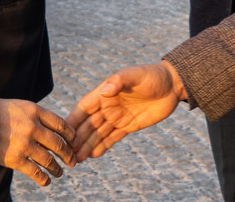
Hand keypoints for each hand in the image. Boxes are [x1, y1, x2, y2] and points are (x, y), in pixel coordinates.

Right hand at [0, 98, 74, 186]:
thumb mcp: (19, 107)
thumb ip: (36, 116)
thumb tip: (54, 130)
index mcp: (34, 111)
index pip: (60, 124)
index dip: (70, 135)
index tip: (74, 142)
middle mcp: (32, 127)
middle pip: (58, 144)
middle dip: (67, 154)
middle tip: (72, 161)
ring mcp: (25, 144)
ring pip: (49, 160)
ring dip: (57, 168)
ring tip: (59, 172)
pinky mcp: (15, 159)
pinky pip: (35, 172)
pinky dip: (43, 178)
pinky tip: (46, 181)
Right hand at [67, 61, 184, 161]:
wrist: (172, 85)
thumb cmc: (152, 75)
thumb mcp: (135, 75)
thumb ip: (119, 82)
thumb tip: (104, 90)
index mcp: (105, 92)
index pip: (84, 108)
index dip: (73, 120)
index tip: (62, 133)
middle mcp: (108, 105)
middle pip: (88, 124)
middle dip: (77, 138)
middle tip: (67, 154)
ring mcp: (118, 116)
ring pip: (98, 133)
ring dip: (87, 146)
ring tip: (77, 160)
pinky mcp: (129, 126)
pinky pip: (112, 138)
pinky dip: (103, 146)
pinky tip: (93, 156)